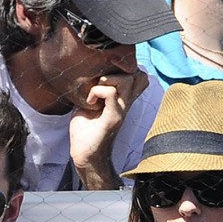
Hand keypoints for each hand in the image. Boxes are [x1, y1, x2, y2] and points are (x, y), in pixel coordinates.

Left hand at [70, 70, 148, 189]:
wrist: (84, 154)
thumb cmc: (84, 130)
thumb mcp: (88, 102)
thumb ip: (92, 88)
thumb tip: (87, 72)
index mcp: (122, 99)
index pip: (138, 75)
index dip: (124, 67)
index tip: (103, 76)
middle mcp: (126, 103)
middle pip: (136, 73)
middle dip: (115, 71)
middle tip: (99, 84)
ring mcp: (122, 110)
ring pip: (127, 80)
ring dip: (107, 80)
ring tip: (95, 92)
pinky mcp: (114, 118)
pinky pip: (112, 94)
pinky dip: (97, 92)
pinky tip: (90, 103)